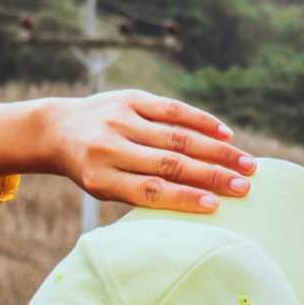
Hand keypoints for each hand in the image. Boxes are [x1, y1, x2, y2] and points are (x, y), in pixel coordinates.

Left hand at [0, 92, 253, 214]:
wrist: (58, 129)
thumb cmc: (93, 169)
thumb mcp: (105, 187)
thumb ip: (141, 192)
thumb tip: (199, 199)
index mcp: (100, 178)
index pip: (149, 190)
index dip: (184, 198)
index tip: (216, 206)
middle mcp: (109, 147)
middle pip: (169, 163)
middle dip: (211, 175)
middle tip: (245, 186)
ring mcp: (120, 120)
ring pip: (177, 136)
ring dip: (216, 151)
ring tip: (246, 163)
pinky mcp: (129, 99)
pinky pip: (171, 109)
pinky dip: (201, 121)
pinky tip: (225, 134)